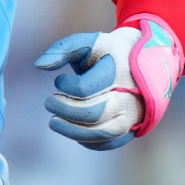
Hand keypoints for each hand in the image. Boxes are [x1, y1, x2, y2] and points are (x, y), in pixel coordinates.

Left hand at [36, 15, 183, 149]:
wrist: (145, 63)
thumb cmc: (108, 52)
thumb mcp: (88, 42)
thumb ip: (62, 49)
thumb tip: (39, 66)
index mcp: (118, 73)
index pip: (84, 89)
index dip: (65, 87)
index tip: (60, 80)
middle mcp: (130, 96)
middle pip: (93, 114)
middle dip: (64, 110)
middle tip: (49, 102)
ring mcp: (134, 114)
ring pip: (103, 133)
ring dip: (72, 131)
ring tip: (53, 122)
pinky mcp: (134, 127)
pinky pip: (111, 142)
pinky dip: (89, 141)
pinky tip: (73, 131)